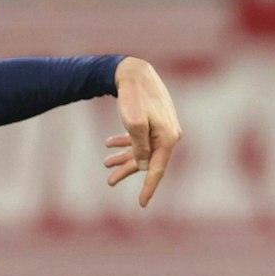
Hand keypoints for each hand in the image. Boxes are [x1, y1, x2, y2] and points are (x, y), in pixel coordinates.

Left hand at [104, 56, 181, 207]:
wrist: (134, 71)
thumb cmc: (134, 97)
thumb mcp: (134, 123)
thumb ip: (140, 147)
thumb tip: (144, 165)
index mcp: (168, 137)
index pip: (158, 169)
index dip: (148, 188)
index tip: (142, 204)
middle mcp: (168, 135)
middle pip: (148, 161)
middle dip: (128, 171)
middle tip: (109, 182)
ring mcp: (161, 128)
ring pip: (142, 150)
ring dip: (124, 157)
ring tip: (106, 164)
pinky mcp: (153, 121)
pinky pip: (140, 138)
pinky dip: (125, 143)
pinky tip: (110, 144)